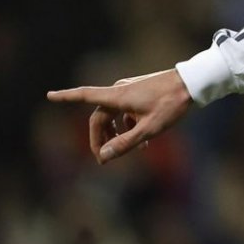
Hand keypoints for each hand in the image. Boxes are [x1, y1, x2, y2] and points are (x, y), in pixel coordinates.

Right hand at [47, 69, 192, 163]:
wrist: (193, 83)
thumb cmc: (172, 104)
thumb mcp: (149, 128)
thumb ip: (125, 143)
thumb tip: (102, 156)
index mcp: (117, 96)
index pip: (84, 95)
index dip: (66, 97)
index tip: (49, 95)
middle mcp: (120, 90)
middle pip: (100, 116)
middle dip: (99, 138)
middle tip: (103, 159)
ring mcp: (131, 90)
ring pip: (114, 115)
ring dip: (115, 134)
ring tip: (128, 152)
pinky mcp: (141, 92)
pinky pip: (127, 112)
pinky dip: (128, 126)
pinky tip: (143, 143)